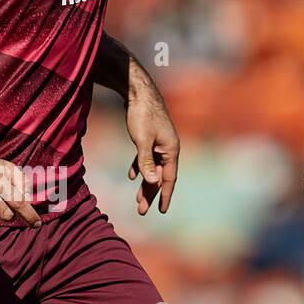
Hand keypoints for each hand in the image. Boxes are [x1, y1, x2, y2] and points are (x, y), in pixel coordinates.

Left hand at [125, 87, 178, 214]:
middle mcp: (168, 148)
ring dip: (144, 183)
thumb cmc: (141, 115)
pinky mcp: (150, 137)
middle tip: (141, 211)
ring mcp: (159, 143)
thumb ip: (146, 162)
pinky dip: (139, 167)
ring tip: (136, 199)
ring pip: (152, 168)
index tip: (162, 211)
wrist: (138, 92)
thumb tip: (151, 183)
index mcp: (171, 150)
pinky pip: (146, 157)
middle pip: (159, 176)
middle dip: (150, 194)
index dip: (165, 195)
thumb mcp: (142, 141)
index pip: (169, 178)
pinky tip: (132, 175)